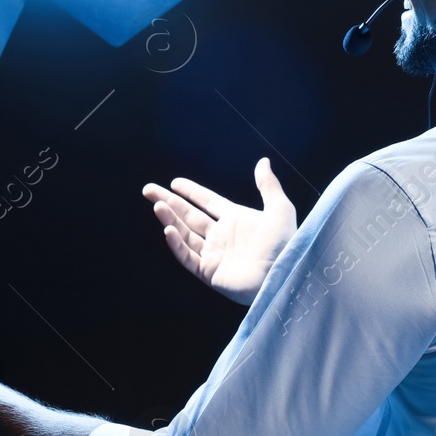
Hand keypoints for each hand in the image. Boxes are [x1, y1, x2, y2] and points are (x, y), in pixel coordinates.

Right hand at [142, 157, 296, 304]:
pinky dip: (177, 244)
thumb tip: (263, 161)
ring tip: (156, 205)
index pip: (207, 202)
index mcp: (236, 219)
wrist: (285, 274)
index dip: (191, 192)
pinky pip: (188, 257)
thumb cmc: (286, 244)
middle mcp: (222, 236)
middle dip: (169, 202)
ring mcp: (214, 254)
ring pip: (185, 234)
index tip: (174, 182)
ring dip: (170, 219)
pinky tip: (169, 229)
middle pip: (189, 215)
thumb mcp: (280, 209)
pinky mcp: (210, 272)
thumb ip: (269, 186)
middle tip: (148, 189)